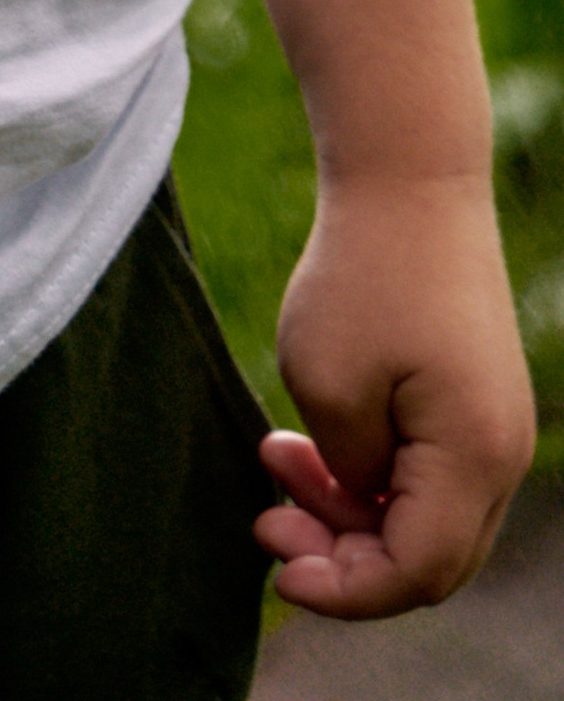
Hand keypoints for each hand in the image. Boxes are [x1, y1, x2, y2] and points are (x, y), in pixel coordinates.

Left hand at [256, 172, 534, 616]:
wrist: (410, 175)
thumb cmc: (362, 272)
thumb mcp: (327, 382)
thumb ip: (345, 472)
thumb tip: (360, 504)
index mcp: (475, 459)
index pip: (416, 572)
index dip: (345, 590)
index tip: (276, 569)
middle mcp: (502, 454)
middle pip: (427, 557)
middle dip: (342, 555)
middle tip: (265, 521)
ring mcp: (494, 428)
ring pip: (423, 517)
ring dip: (346, 508)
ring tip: (273, 454)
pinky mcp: (473, 401)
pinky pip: (424, 473)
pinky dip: (366, 472)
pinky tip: (305, 440)